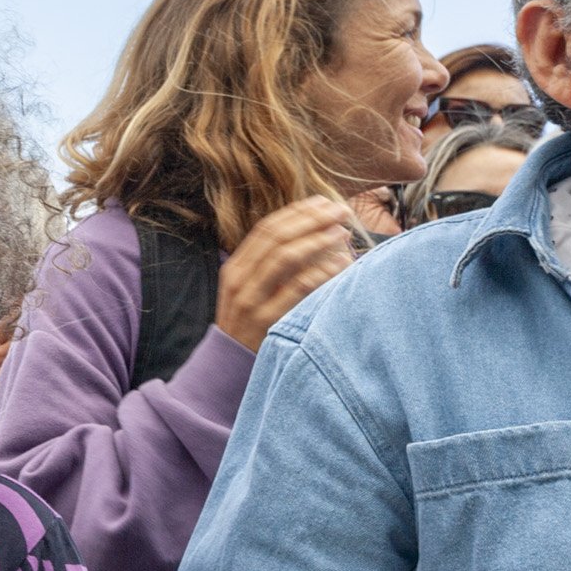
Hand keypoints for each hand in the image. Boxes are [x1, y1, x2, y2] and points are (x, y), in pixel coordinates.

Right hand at [214, 195, 353, 350]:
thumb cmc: (249, 327)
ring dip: (317, 240)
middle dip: (312, 220)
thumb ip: (270, 268)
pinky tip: (342, 263)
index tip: (324, 202)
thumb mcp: (248, 293)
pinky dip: (321, 272)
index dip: (297, 213)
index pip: (266, 229)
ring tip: (342, 231)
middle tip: (341, 211)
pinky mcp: (266, 320)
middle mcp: (239, 280)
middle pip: (276, 237)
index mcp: (235, 268)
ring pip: (285, 258)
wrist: (227, 368)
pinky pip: (298, 288)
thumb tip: (312, 238)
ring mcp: (250, 300)